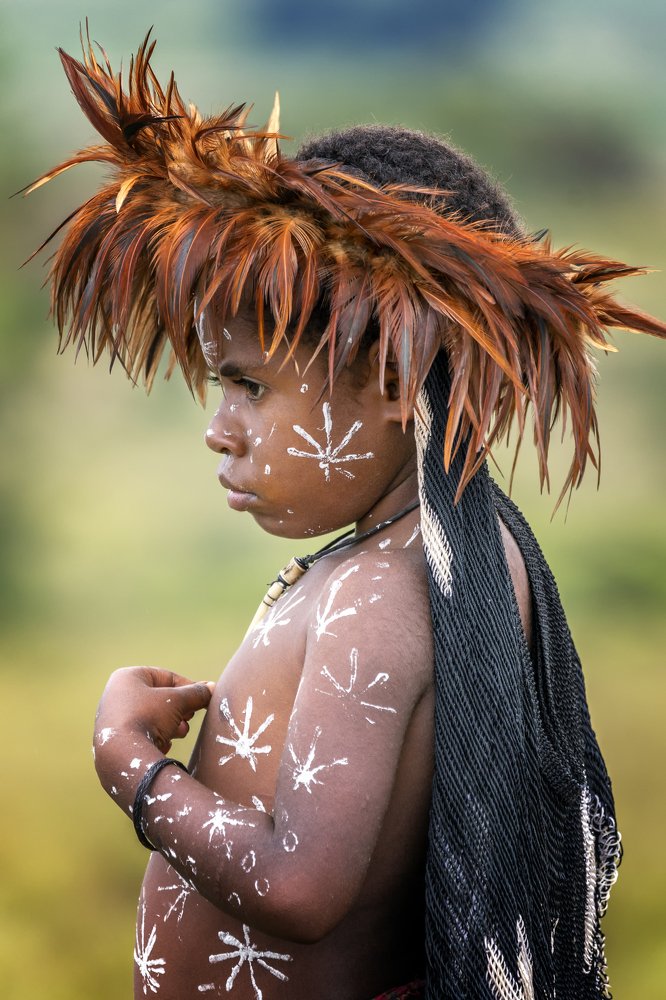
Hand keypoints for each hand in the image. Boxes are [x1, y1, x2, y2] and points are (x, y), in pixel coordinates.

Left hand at [94, 667, 214, 780]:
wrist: (122, 756)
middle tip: (189, 717)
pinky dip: (156, 737)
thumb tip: (212, 688)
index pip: (166, 677)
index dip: (188, 687)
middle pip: (159, 697)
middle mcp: (116, 695)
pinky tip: (163, 744)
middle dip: (179, 709)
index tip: (203, 697)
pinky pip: (143, 733)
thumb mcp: (177, 701)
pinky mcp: (114, 741)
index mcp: (127, 677)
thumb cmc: (147, 718)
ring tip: (179, 732)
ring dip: (171, 724)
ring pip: (153, 717)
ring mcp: (113, 719)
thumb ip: (196, 693)